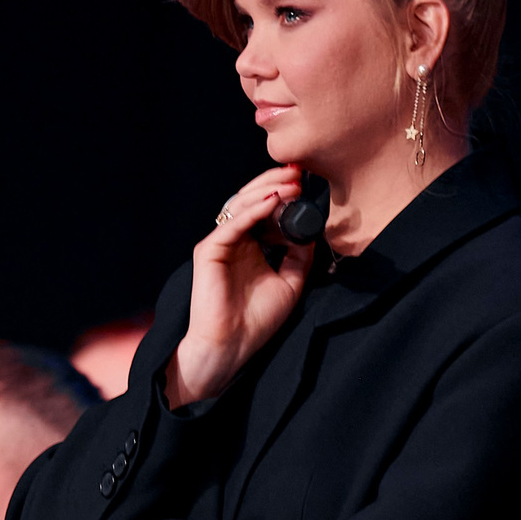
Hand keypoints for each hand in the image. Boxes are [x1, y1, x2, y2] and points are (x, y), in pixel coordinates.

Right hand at [167, 166, 313, 408]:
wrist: (232, 347)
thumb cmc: (256, 321)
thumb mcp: (290, 284)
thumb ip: (299, 256)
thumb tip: (311, 230)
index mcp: (250, 246)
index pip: (265, 210)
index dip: (284, 194)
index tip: (306, 182)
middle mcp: (234, 241)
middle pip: (252, 201)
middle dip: (275, 183)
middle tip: (298, 172)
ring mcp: (220, 243)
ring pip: (241, 206)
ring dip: (267, 191)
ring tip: (290, 182)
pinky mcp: (209, 251)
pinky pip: (233, 225)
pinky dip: (253, 211)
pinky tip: (272, 201)